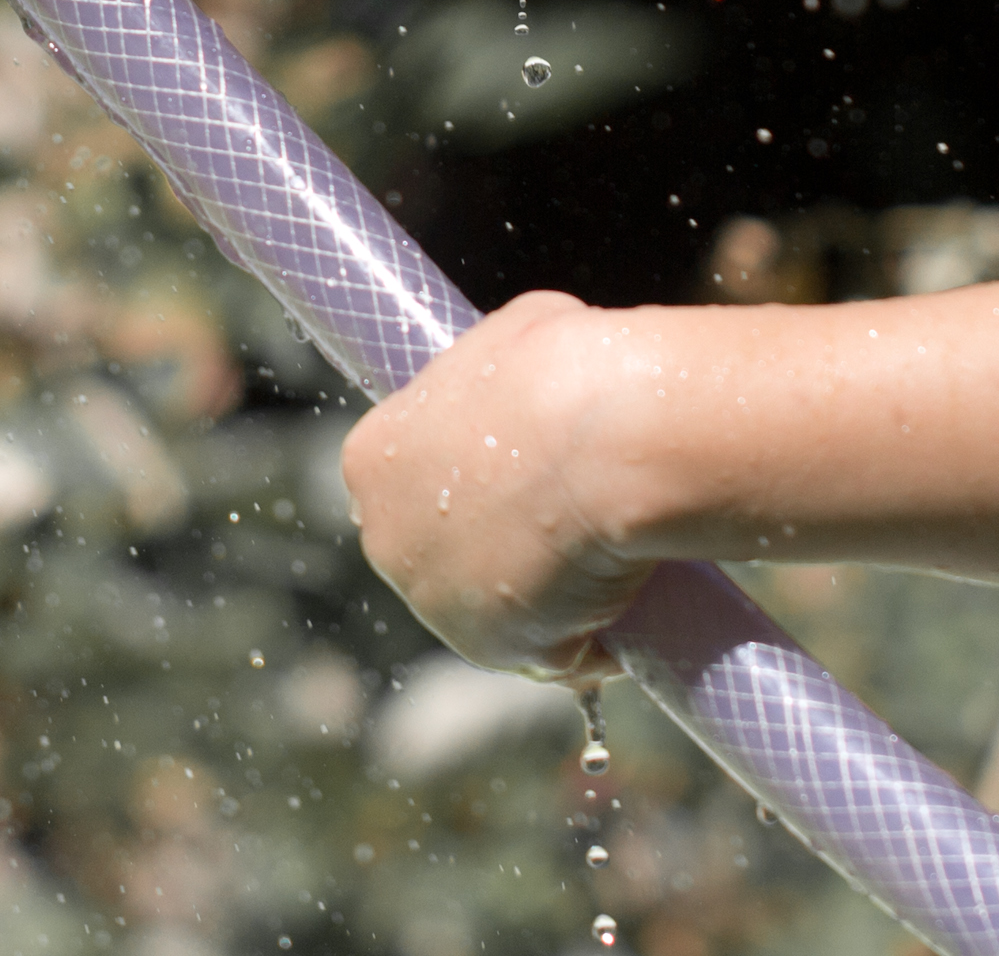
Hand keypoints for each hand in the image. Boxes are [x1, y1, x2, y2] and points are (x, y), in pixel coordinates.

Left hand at [340, 291, 649, 684]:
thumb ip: (499, 379)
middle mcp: (384, 535)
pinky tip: (627, 608)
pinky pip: (553, 654)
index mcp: (372, 459)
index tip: (524, 481)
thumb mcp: (512, 344)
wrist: (601, 434)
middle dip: (502, 546)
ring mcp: (432, 599)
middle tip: (574, 526)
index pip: (417, 485)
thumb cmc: (560, 369)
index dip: (473, 485)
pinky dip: (590, 642)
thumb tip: (528, 378)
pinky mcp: (494, 646)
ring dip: (548, 598)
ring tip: (611, 565)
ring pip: (497, 606)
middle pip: (446, 552)